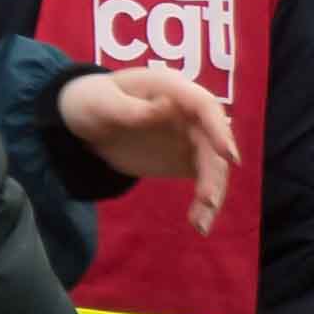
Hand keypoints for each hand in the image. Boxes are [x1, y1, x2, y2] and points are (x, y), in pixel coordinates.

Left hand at [57, 62, 237, 232]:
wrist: (86, 121)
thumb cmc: (94, 101)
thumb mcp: (105, 103)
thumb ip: (134, 109)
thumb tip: (169, 105)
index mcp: (172, 89)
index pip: (205, 106)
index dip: (219, 130)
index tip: (226, 156)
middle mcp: (189, 113)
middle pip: (213, 142)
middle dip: (214, 172)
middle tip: (207, 201)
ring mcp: (189, 137)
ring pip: (212, 165)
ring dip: (212, 192)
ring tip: (200, 223)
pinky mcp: (185, 159)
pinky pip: (203, 180)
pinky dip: (203, 202)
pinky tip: (198, 222)